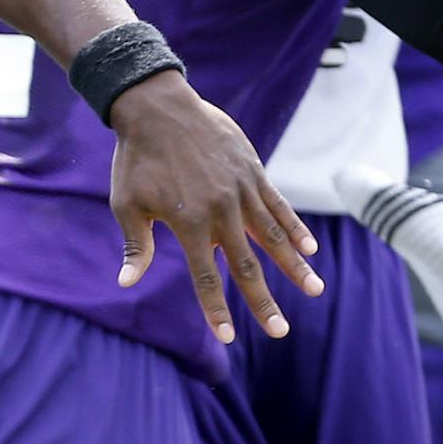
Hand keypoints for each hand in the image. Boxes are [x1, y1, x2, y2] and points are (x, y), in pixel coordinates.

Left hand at [107, 72, 321, 343]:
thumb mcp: (127, 203)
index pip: (206, 277)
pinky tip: (310, 249)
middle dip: (264, 302)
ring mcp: (241, 190)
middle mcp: (220, 210)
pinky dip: (294, 227)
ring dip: (295, 266)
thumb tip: (127, 283)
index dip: (217, 309)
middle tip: (281, 331)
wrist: (158, 106)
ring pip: (273, 236)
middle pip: (247, 266)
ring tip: (315, 290)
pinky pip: (278, 205)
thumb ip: (135, 245)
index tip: (228, 337)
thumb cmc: (137, 159)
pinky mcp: (253, 171)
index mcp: (189, 224)